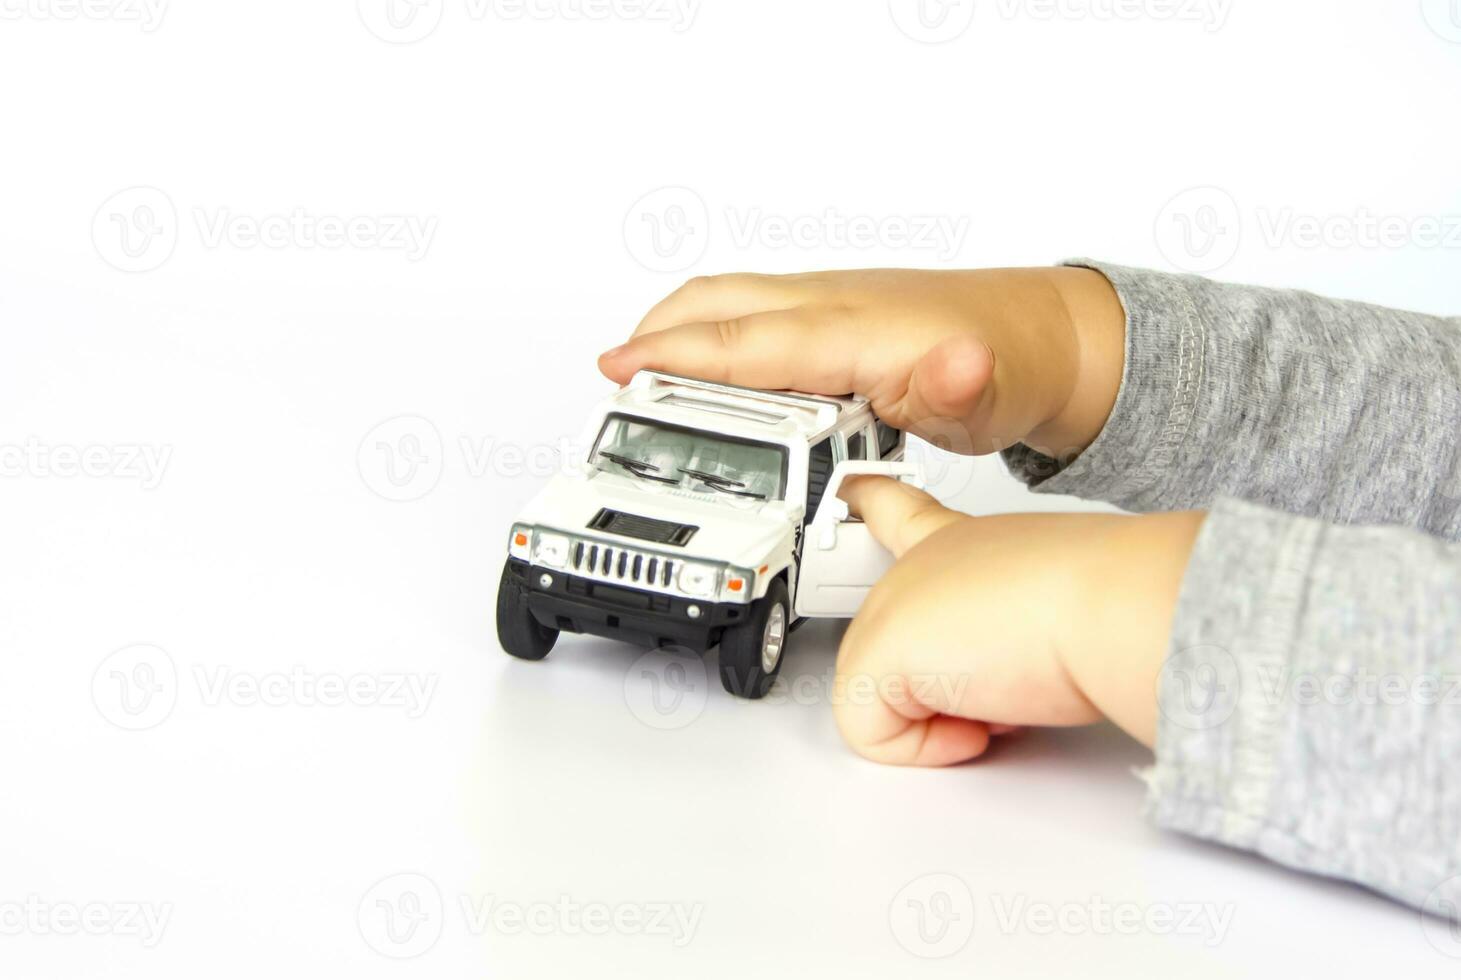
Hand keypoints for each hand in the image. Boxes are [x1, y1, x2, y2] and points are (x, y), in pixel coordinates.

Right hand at [600, 267, 1125, 456]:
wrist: (1043, 336)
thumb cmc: (1009, 365)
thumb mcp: (990, 390)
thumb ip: (965, 383)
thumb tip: (961, 366)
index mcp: (851, 326)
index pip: (746, 343)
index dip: (677, 360)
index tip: (619, 371)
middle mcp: (829, 304)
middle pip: (718, 305)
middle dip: (655, 338)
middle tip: (611, 382)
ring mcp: (826, 304)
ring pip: (730, 303)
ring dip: (676, 330)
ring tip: (637, 377)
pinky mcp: (829, 315)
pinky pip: (752, 313)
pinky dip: (710, 332)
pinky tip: (705, 367)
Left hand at [830, 476, 1204, 765]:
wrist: (1112, 605)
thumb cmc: (1106, 599)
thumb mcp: (1047, 610)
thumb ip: (1001, 634)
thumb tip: (990, 693)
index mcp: (963, 542)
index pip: (904, 514)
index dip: (876, 504)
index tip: (857, 492)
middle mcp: (920, 566)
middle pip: (888, 639)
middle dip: (942, 690)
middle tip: (1007, 682)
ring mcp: (891, 602)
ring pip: (879, 694)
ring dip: (944, 720)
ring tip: (1003, 694)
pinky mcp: (875, 652)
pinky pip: (868, 732)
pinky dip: (922, 748)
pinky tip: (975, 726)